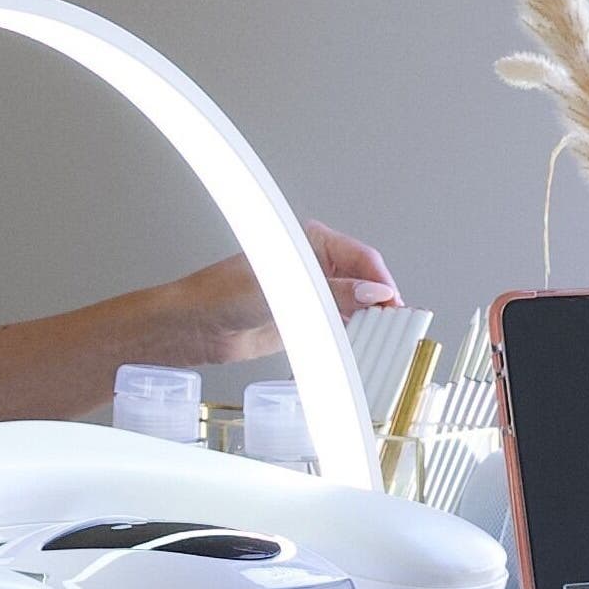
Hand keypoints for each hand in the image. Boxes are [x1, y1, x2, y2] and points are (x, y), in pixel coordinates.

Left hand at [167, 219, 399, 363]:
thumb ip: (330, 293)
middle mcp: (314, 266)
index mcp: (311, 242)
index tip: (395, 304)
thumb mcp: (280, 289)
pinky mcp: (305, 320)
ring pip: (356, 305)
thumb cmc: (220, 294)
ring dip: (369, 320)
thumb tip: (373, 293)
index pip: (362, 257)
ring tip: (382, 338)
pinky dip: (352, 335)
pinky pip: (339, 326)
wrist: (193, 328)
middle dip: (381, 302)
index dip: (381, 280)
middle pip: (364, 281)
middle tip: (394, 325)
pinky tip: (359, 346)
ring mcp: (311, 294)